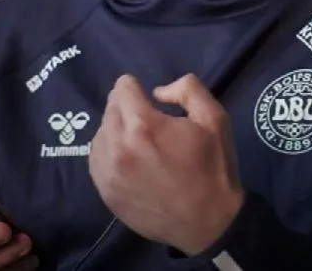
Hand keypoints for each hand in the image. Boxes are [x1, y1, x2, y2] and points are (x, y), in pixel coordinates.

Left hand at [89, 74, 243, 254]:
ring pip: (100, 133)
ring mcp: (107, 172)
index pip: (121, 89)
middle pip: (110, 109)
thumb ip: (188, 90)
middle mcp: (117, 146)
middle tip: (151, 123)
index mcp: (144, 125)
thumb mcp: (215, 119)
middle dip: (128, 108)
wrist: (206, 222)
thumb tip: (158, 92)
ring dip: (117, 130)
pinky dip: (110, 152)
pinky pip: (96, 158)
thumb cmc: (213, 169)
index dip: (137, 88)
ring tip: (140, 143)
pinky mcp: (104, 191)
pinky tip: (130, 160)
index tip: (151, 99)